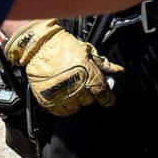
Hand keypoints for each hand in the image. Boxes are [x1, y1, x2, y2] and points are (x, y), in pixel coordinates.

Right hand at [3, 19, 123, 116]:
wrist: (39, 46)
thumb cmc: (63, 46)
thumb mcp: (87, 51)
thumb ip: (103, 64)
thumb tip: (118, 70)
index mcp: (88, 75)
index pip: (103, 94)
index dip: (108, 98)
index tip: (108, 99)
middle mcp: (76, 87)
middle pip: (89, 101)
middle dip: (89, 94)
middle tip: (83, 84)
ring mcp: (62, 95)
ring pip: (76, 107)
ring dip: (77, 100)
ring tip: (71, 88)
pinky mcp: (49, 100)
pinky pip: (61, 112)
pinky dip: (64, 106)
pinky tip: (63, 95)